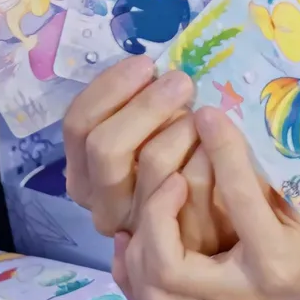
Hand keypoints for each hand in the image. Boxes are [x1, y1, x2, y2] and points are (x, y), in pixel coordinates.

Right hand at [62, 60, 230, 253]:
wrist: (222, 225)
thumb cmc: (181, 160)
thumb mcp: (149, 131)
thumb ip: (137, 108)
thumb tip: (149, 68)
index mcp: (83, 171)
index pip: (77, 125)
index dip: (108, 88)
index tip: (145, 64)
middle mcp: (99, 202)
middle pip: (105, 144)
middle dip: (145, 106)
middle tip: (180, 82)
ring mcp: (133, 221)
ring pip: (150, 161)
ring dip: (179, 127)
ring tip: (201, 115)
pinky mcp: (170, 234)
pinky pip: (186, 183)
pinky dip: (203, 153)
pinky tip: (215, 143)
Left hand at [113, 107, 299, 299]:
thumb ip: (267, 163)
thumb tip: (221, 116)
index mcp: (276, 257)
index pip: (239, 200)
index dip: (222, 150)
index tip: (208, 114)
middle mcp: (241, 291)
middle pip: (170, 267)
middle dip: (157, 216)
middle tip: (170, 176)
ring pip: (152, 294)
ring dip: (139, 246)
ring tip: (146, 204)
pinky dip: (132, 269)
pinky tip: (129, 234)